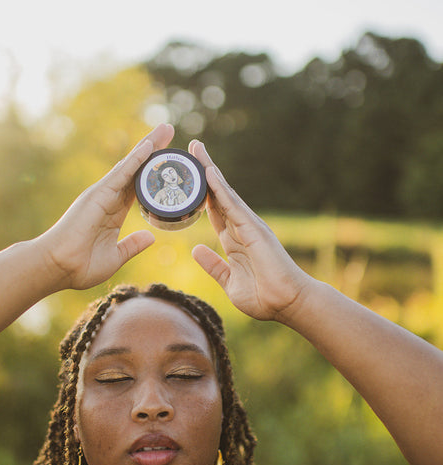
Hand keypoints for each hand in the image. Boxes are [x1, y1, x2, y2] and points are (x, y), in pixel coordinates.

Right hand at [36, 124, 173, 289]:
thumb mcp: (115, 257)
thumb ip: (131, 246)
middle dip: (153, 150)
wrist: (58, 268)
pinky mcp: (98, 195)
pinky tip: (149, 147)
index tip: (170, 161)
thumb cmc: (79, 266)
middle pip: (136, 169)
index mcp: (114, 212)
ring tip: (166, 129)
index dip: (154, 172)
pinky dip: (136, 160)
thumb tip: (150, 237)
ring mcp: (103, 194)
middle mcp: (109, 198)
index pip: (139, 186)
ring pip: (130, 165)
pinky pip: (121, 173)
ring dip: (148, 146)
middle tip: (169, 130)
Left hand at [189, 140, 312, 322]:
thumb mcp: (229, 281)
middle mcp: (241, 228)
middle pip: (217, 194)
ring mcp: (248, 226)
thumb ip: (214, 265)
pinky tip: (209, 172)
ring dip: (209, 171)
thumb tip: (197, 250)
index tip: (185, 179)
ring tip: (196, 149)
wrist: (288, 305)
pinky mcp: (254, 229)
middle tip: (190, 150)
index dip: (199, 194)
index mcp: (234, 240)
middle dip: (203, 173)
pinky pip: (233, 205)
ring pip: (225, 193)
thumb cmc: (264, 297)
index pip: (213, 211)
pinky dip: (220, 188)